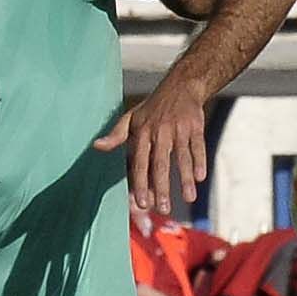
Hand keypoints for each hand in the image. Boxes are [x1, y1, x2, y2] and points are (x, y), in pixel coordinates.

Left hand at [93, 77, 207, 212]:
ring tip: (189, 198)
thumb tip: (95, 146)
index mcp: (142, 133)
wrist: (180, 86)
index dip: (141, 183)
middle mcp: (160, 132)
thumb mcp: (131, 119)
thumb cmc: (152, 108)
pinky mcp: (195, 126)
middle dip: (162, 187)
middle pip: (161, 164)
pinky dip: (200, 161)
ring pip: (182, 157)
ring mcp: (179, 129)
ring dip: (185, 178)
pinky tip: (200, 178)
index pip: (140, 162)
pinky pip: (198, 146)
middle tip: (163, 209)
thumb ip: (116, 136)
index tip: (142, 203)